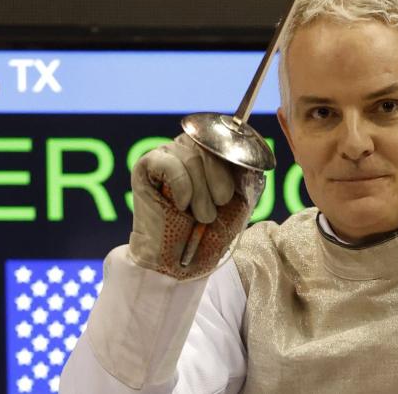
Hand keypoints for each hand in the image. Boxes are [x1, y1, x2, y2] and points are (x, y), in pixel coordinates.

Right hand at [128, 134, 263, 279]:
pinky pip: (169, 164)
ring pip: (191, 157)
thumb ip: (247, 175)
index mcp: (212, 152)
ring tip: (201, 215)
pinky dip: (182, 187)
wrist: (182, 260)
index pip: (226, 138)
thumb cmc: (211, 230)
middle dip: (219, 180)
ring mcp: (166, 154)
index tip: (232, 190)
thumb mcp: (239, 200)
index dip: (233, 158)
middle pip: (209, 146)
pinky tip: (181, 205)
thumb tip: (252, 156)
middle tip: (219, 205)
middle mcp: (188, 147)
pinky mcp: (145, 166)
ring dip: (201, 192)